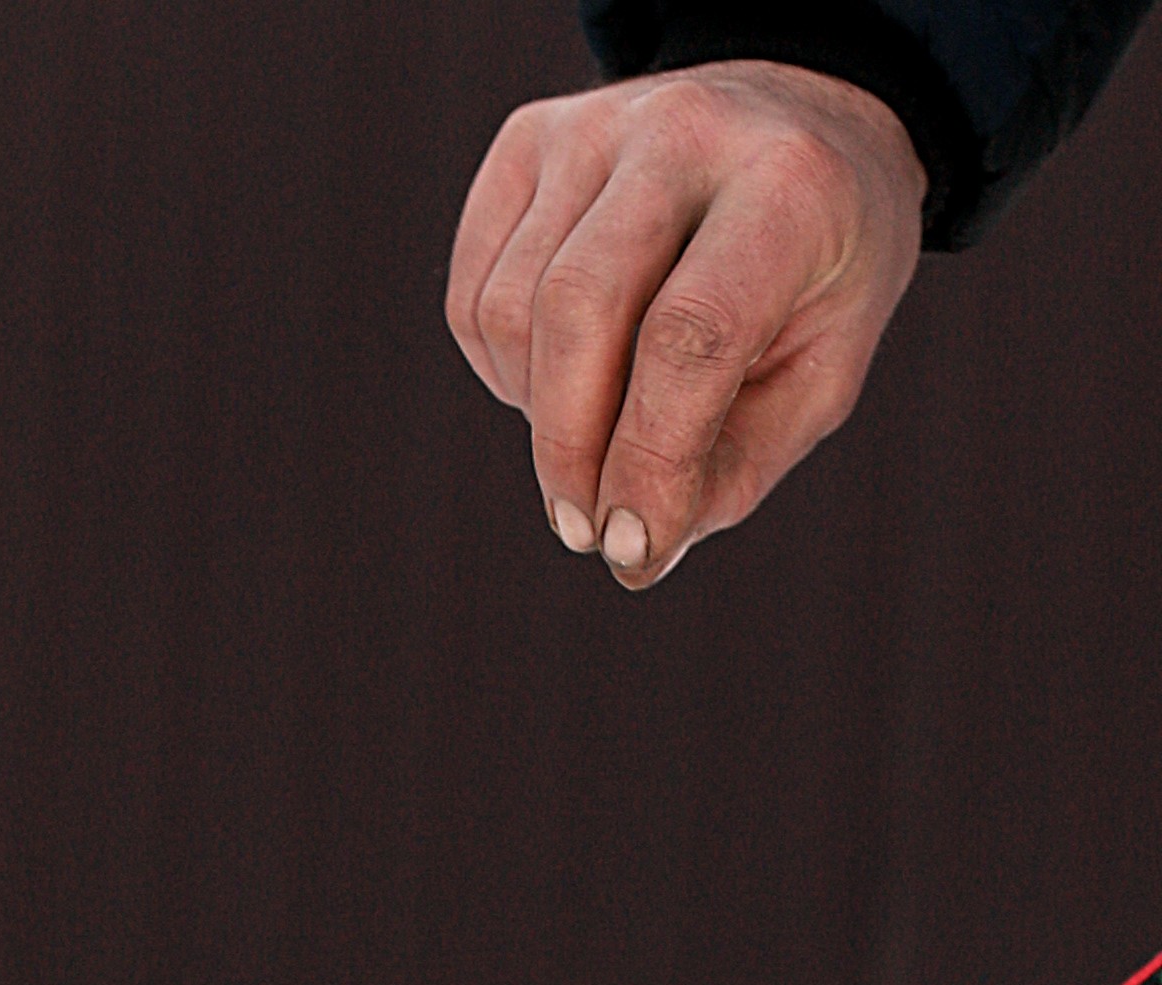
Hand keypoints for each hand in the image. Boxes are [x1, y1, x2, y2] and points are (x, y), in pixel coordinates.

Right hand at [446, 64, 925, 587]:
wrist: (803, 123)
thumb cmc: (816, 272)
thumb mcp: (817, 376)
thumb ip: (730, 472)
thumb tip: (631, 553)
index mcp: (788, 184)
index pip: (688, 335)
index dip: (647, 461)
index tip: (629, 543)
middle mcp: (685, 131)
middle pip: (576, 311)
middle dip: (569, 449)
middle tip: (586, 525)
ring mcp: (596, 124)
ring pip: (510, 313)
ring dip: (536, 412)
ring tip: (594, 426)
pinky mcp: (530, 140)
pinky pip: (474, 297)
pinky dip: (504, 371)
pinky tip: (561, 372)